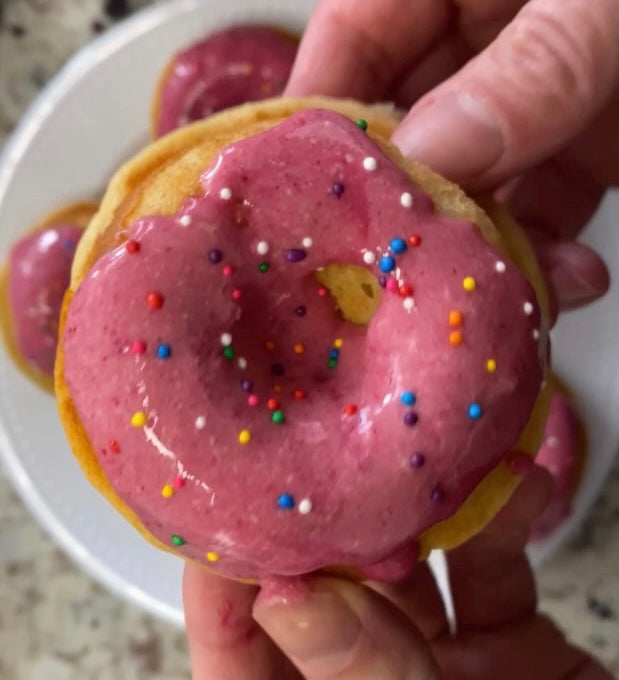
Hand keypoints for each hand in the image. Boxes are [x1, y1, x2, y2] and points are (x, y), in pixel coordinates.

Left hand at [184, 460, 612, 678]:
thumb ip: (361, 677)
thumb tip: (282, 596)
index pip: (238, 660)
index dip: (222, 588)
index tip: (223, 515)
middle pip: (324, 599)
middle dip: (326, 528)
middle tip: (321, 464)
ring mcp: (439, 666)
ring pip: (406, 572)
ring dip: (418, 515)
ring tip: (419, 468)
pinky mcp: (507, 644)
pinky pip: (492, 571)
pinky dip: (501, 524)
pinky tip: (514, 485)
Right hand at [285, 0, 617, 310]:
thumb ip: (530, 69)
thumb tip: (437, 151)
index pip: (347, 48)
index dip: (320, 127)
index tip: (312, 205)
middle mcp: (478, 35)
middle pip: (407, 132)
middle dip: (411, 209)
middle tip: (408, 275)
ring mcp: (532, 91)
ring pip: (473, 182)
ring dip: (485, 246)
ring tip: (499, 294)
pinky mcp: (585, 134)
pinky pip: (543, 201)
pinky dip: (548, 249)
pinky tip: (565, 283)